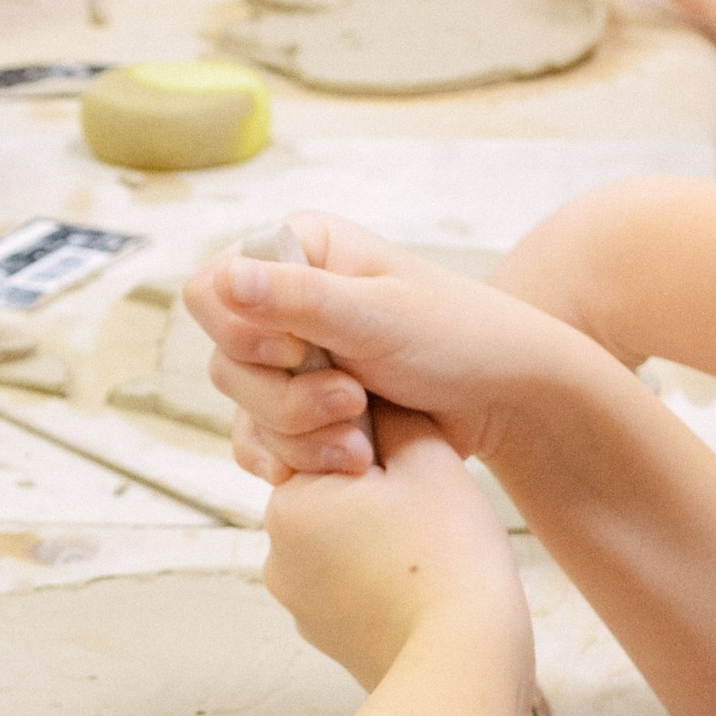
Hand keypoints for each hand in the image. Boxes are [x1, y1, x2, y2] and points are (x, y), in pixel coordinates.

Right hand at [186, 217, 587, 484]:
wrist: (505, 397)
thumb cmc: (456, 338)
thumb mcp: (379, 315)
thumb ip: (298, 299)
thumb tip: (222, 280)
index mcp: (295, 251)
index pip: (209, 292)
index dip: (243, 332)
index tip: (299, 350)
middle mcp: (282, 301)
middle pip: (223, 362)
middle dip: (285, 397)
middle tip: (351, 401)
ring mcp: (290, 360)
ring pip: (245, 411)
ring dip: (300, 435)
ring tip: (362, 444)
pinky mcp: (302, 409)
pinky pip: (262, 444)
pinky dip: (297, 460)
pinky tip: (343, 463)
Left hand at [259, 409, 526, 693]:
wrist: (460, 664)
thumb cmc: (448, 555)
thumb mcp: (427, 460)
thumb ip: (391, 413)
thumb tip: (370, 391)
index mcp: (290, 499)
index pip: (324, 442)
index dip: (377, 443)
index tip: (414, 462)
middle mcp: (276, 552)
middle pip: (331, 494)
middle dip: (374, 494)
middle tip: (431, 510)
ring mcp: (297, 602)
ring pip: (341, 543)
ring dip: (376, 539)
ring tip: (430, 553)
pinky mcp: (323, 637)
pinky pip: (349, 588)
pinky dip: (378, 582)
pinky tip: (421, 589)